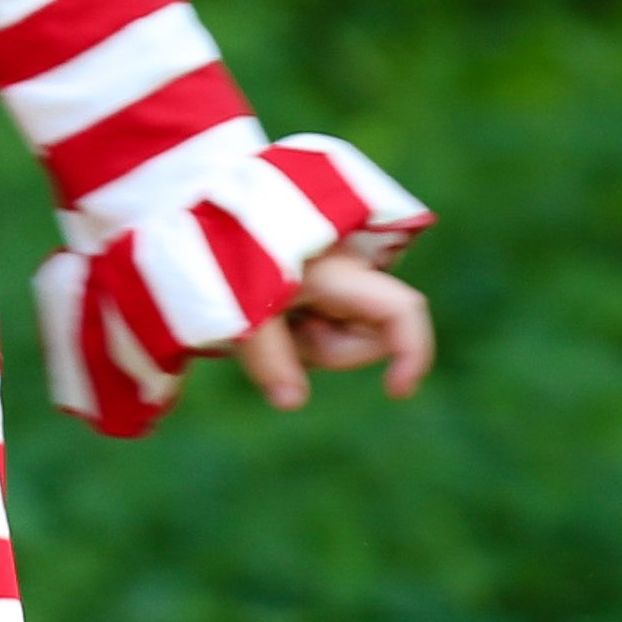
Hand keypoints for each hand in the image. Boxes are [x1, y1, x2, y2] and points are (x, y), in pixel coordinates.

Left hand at [232, 246, 433, 412]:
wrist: (207, 220)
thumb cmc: (223, 252)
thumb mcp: (240, 307)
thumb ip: (268, 356)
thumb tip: (291, 402)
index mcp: (342, 271)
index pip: (404, 310)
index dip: (414, 353)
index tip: (395, 392)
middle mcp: (350, 272)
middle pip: (368, 336)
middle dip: (326, 349)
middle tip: (276, 327)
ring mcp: (337, 279)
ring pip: (341, 337)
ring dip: (306, 341)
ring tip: (265, 313)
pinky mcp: (321, 287)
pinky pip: (322, 329)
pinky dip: (298, 333)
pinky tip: (269, 315)